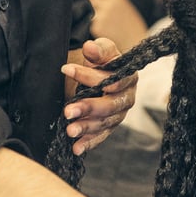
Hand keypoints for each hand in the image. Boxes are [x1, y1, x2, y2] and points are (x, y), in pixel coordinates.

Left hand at [61, 36, 136, 156]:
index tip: (66, 69)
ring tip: (69, 130)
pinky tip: (76, 148)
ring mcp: (119, 114)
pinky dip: (89, 143)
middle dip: (88, 108)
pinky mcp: (109, 126)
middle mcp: (127, 98)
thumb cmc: (102, 62)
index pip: (112, 80)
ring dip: (86, 127)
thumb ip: (97, 50)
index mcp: (128, 77)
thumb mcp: (100, 52)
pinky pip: (101, 136)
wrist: (99, 74)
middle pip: (110, 105)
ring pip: (105, 123)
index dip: (90, 76)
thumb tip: (89, 48)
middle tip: (68, 111)